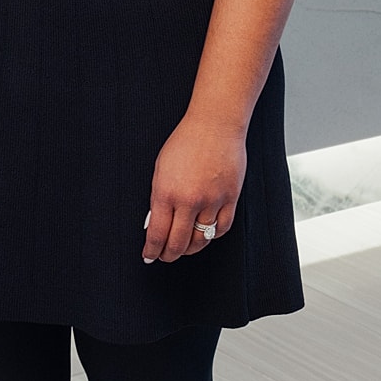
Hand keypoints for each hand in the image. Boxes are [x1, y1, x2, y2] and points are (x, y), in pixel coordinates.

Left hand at [142, 114, 245, 263]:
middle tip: (165, 256)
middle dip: (168, 255)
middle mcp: (189, 200)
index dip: (152, 249)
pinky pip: (221, 229)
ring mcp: (212, 201)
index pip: (157, 233)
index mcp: (166, 191)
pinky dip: (212, 235)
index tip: (149, 255)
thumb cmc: (186, 141)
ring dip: (190, 248)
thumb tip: (156, 222)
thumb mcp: (161, 168)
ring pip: (201, 240)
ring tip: (184, 247)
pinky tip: (205, 233)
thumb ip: (159, 196)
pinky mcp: (230, 199)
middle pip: (178, 243)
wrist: (215, 125)